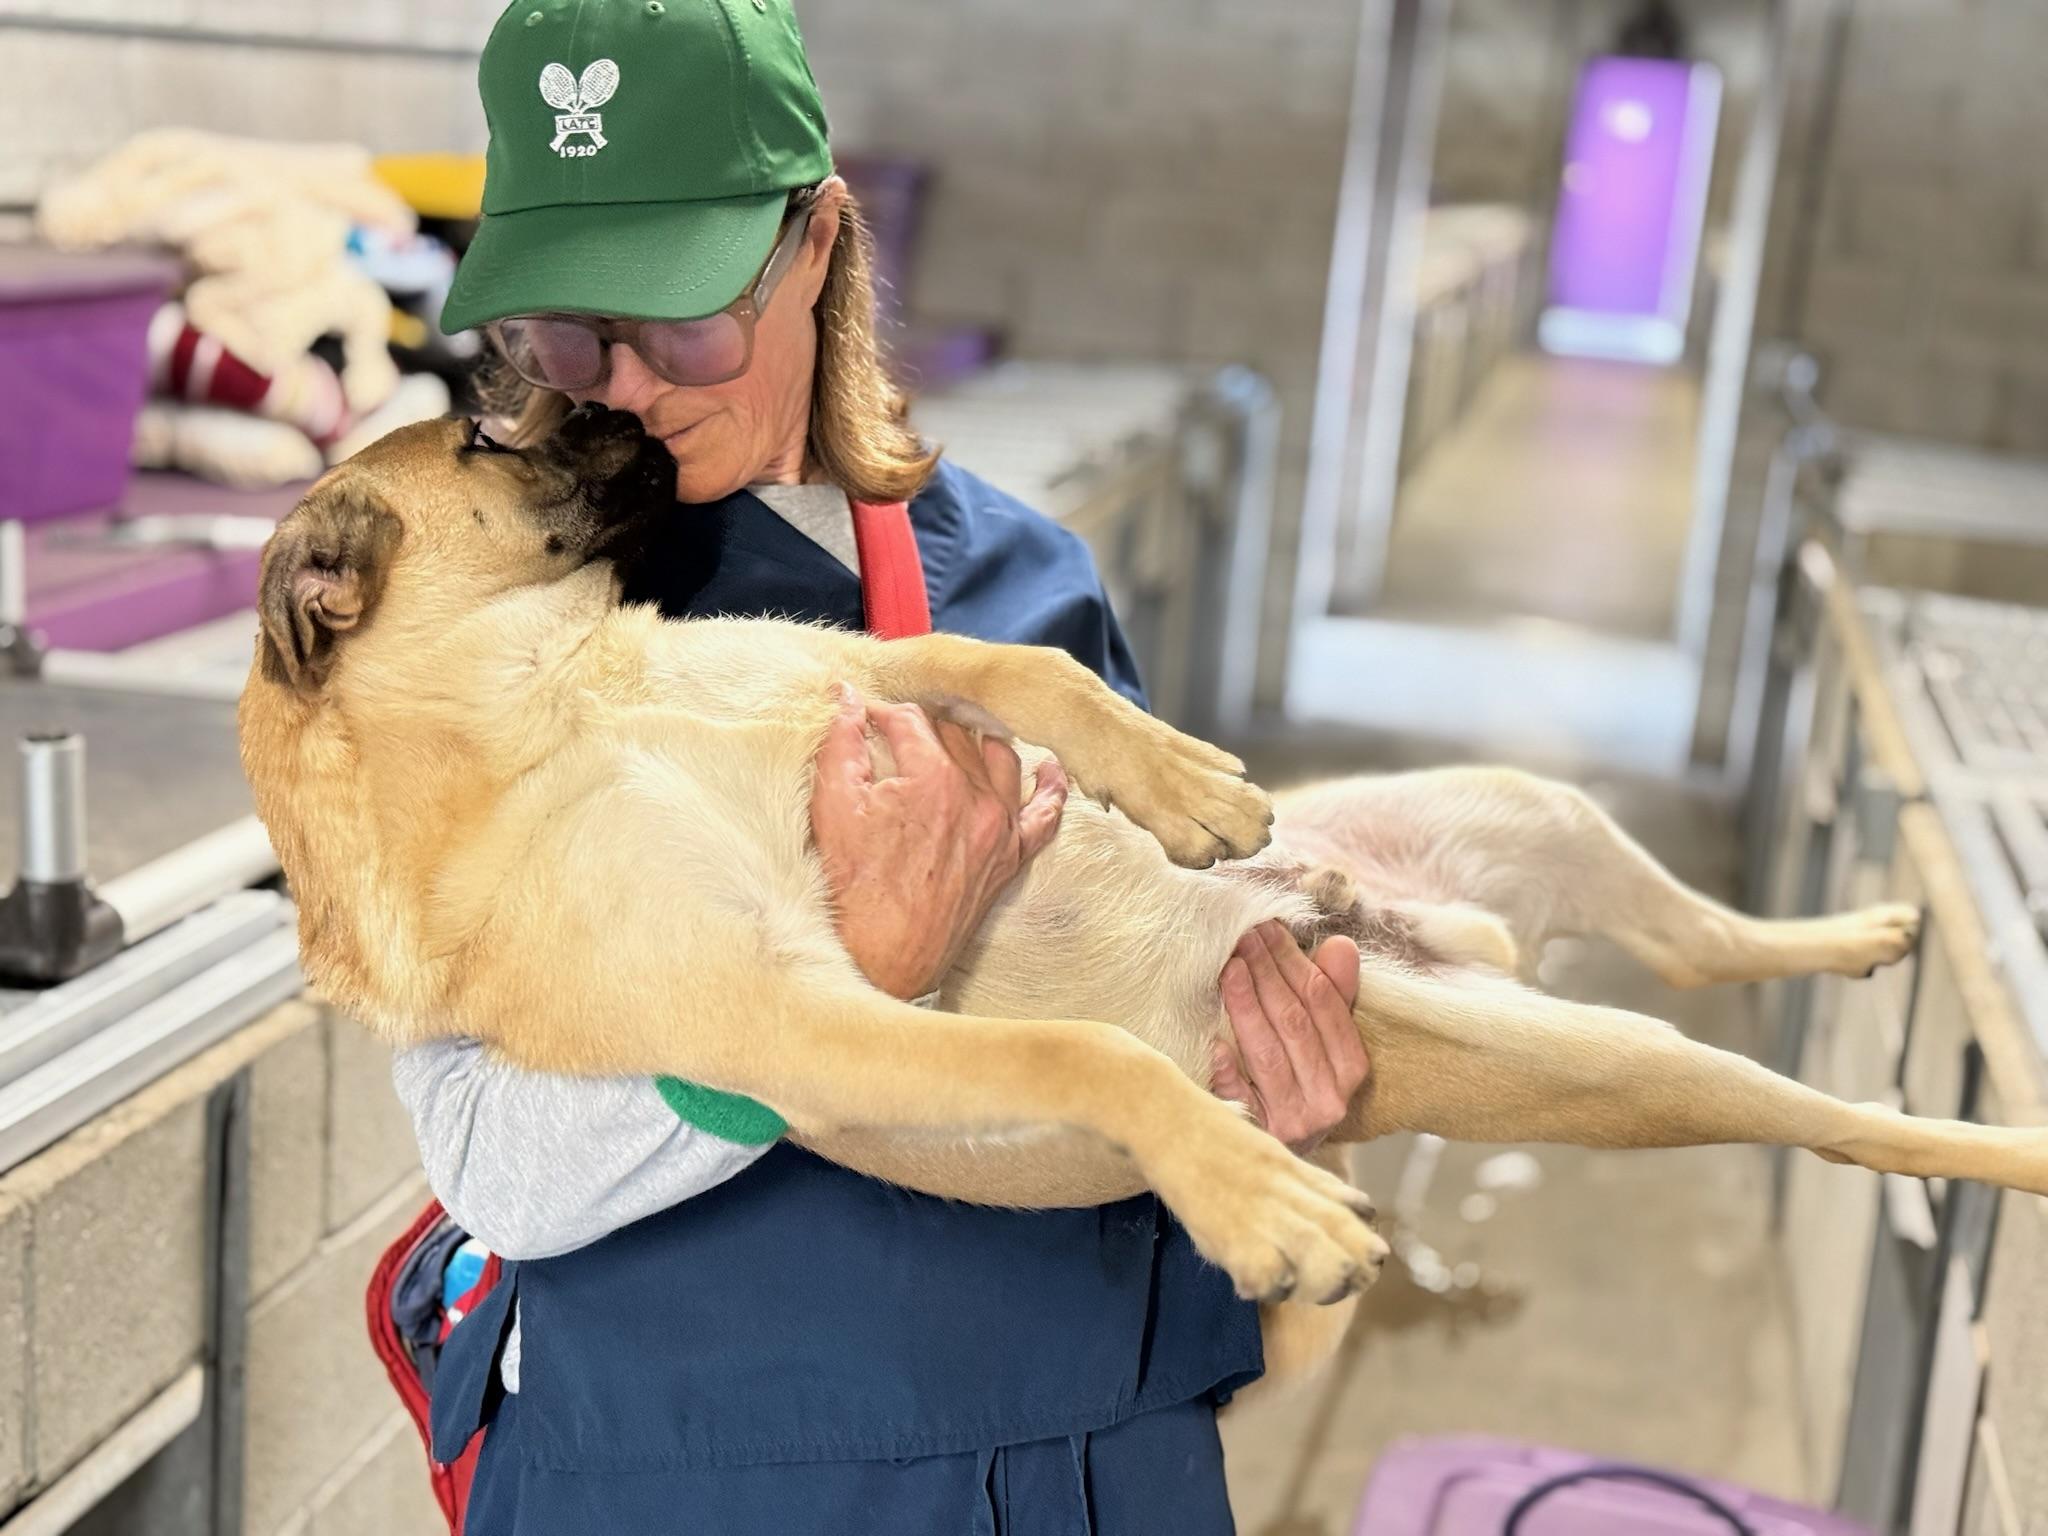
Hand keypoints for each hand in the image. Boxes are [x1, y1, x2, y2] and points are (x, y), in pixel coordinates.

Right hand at [812, 684, 1066, 999]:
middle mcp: (977, 798)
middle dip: (925, 728)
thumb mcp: (832, 805)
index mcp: (933, 778)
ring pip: (1000, 760)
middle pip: (956, 735)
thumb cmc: (850, 888)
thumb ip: (840, 741)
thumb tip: (846, 695)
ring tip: (955, 737)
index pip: (912, 720)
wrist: (878, 958)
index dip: (884, 715)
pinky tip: (1048, 767)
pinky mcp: (1010, 860)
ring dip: (978, 742)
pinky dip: (1050, 787)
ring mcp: (999, 830)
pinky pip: (1045, 815)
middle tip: (898, 735)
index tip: (866, 722)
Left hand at [1210, 922, 1366, 1154]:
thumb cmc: (1299, 1086)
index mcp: (1351, 1070)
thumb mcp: (1323, 1043)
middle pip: (1293, 1024)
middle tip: (1241, 937)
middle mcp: (1329, 1098)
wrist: (1273, 1159)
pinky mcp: (1260, 1136)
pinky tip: (1213, 1042)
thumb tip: (1341, 946)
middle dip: (1266, 974)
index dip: (1295, 962)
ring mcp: (1294, 1121)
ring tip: (1227, 968)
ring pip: (1267, 1054)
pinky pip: (1240, 1098)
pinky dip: (1228, 1070)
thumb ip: (1334, 994)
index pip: (1322, 1004)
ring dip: (1245, 1006)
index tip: (1269, 929)